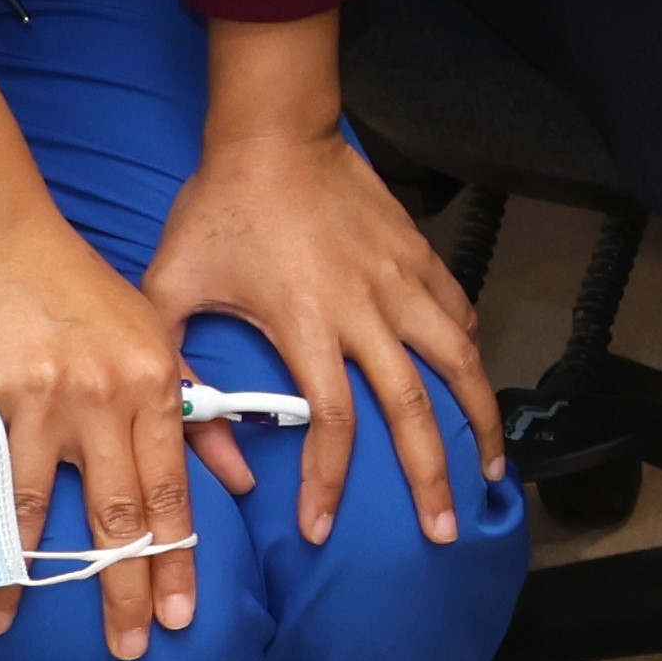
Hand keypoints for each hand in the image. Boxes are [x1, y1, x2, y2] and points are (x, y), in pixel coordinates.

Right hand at [0, 225, 204, 659]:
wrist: (3, 244)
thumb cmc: (88, 298)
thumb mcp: (160, 343)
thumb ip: (197, 414)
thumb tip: (238, 482)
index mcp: (155, 389)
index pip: (172, 494)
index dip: (176, 560)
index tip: (178, 616)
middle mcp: (101, 402)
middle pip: (116, 513)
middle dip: (121, 586)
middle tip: (126, 646)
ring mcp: (35, 403)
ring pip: (32, 507)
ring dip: (20, 574)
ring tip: (4, 624)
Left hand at [140, 101, 485, 561]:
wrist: (274, 132)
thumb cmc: (217, 209)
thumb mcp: (170, 288)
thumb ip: (179, 365)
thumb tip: (201, 435)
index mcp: (307, 322)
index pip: (331, 421)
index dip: (328, 481)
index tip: (321, 528)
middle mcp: (367, 309)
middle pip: (413, 408)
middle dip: (432, 476)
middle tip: (443, 528)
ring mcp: (403, 281)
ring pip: (460, 362)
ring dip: (479, 419)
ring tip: (491, 466)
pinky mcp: (421, 256)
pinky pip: (459, 312)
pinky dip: (469, 351)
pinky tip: (471, 378)